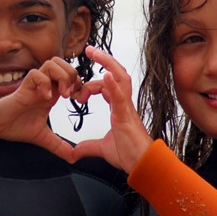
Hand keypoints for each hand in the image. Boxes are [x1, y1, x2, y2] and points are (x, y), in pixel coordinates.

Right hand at [0, 57, 80, 160]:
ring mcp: (34, 85)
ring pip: (52, 63)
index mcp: (51, 94)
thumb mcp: (43, 138)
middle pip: (64, 64)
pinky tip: (46, 98)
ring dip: (61, 77)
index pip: (71, 76)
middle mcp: (44, 86)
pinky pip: (36, 73)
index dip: (79, 84)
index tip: (80, 100)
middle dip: (73, 77)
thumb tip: (74, 158)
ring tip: (62, 95)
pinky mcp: (23, 87)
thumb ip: (59, 146)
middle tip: (71, 96)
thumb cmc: (14, 126)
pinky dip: (44, 83)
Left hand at [72, 46, 152, 172]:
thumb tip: (73, 152)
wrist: (142, 165)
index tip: (78, 89)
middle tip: (89, 49)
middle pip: (116, 73)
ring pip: (120, 78)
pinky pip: (120, 96)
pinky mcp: (126, 116)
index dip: (93, 82)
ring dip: (108, 63)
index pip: (107, 85)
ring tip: (94, 52)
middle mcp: (124, 104)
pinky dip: (112, 84)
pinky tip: (104, 74)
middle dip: (103, 59)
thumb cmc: (130, 155)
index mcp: (119, 108)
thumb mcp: (102, 149)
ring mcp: (126, 108)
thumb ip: (88, 147)